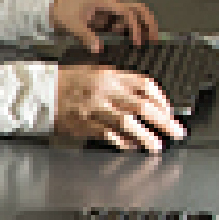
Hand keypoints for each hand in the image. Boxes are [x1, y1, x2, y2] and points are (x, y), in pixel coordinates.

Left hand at [49, 0, 156, 52]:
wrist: (52, 5)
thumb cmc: (61, 11)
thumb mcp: (71, 24)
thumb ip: (85, 36)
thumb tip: (98, 49)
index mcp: (104, 2)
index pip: (127, 12)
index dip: (136, 27)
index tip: (138, 43)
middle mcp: (110, 4)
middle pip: (137, 9)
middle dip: (148, 22)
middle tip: (156, 40)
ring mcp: (108, 11)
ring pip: (132, 15)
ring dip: (141, 27)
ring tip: (149, 44)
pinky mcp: (105, 18)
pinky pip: (122, 23)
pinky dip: (130, 31)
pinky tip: (133, 43)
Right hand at [55, 64, 184, 150]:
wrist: (42, 92)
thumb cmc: (68, 82)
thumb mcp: (96, 72)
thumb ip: (120, 83)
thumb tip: (146, 100)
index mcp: (110, 75)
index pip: (145, 85)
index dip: (162, 100)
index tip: (168, 111)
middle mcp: (105, 90)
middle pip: (142, 106)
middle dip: (164, 121)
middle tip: (176, 132)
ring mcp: (95, 108)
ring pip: (128, 123)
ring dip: (146, 137)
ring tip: (157, 146)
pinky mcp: (85, 124)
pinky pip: (110, 135)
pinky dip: (123, 143)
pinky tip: (132, 147)